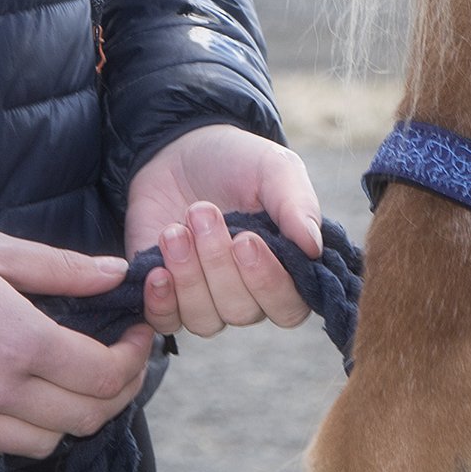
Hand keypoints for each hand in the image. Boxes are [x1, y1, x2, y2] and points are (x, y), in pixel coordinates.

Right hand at [0, 227, 150, 456]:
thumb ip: (62, 267)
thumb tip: (118, 274)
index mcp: (18, 340)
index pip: (102, 375)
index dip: (133, 358)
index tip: (138, 334)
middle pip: (87, 418)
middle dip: (117, 392)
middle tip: (119, 361)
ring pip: (50, 443)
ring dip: (75, 417)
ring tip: (76, 380)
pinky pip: (7, 447)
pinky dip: (32, 429)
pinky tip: (30, 394)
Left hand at [124, 124, 326, 338]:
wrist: (179, 150)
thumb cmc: (237, 162)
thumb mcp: (274, 169)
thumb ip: (297, 205)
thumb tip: (313, 247)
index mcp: (285, 268)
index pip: (288, 306)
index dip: (267, 282)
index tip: (245, 240)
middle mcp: (249, 293)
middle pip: (241, 311)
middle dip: (217, 262)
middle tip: (202, 212)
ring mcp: (206, 298)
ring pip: (204, 318)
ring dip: (188, 275)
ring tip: (174, 230)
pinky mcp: (167, 297)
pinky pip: (167, 321)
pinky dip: (161, 302)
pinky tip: (157, 272)